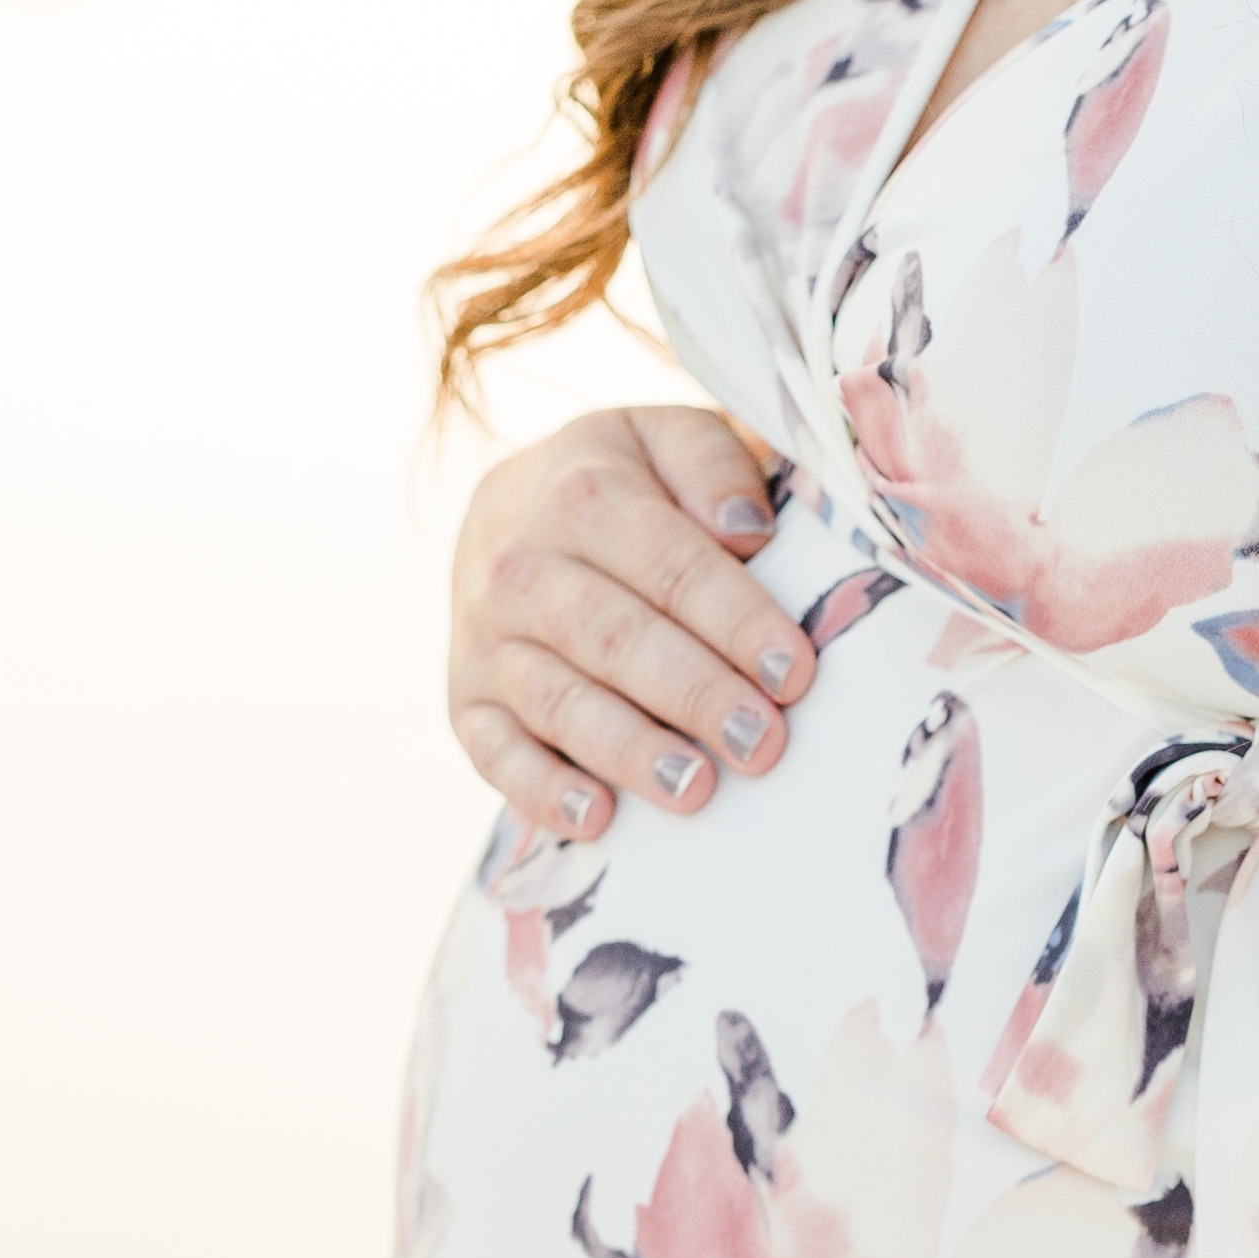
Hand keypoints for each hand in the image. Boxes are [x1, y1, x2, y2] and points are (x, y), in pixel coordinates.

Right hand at [448, 404, 812, 847]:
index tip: (793, 671)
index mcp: (580, 494)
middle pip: (613, 637)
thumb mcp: (664, 438)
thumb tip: (747, 529)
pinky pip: (494, 751)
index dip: (734, 620)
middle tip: (762, 742)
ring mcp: (485, 638)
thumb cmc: (618, 484)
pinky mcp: (465, 699)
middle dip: (693, 693)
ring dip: (627, 749)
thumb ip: (711, 462)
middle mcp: (520, 566)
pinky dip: (540, 790)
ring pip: (557, 700)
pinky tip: (597, 818)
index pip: (669, 564)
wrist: (503, 509)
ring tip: (696, 788)